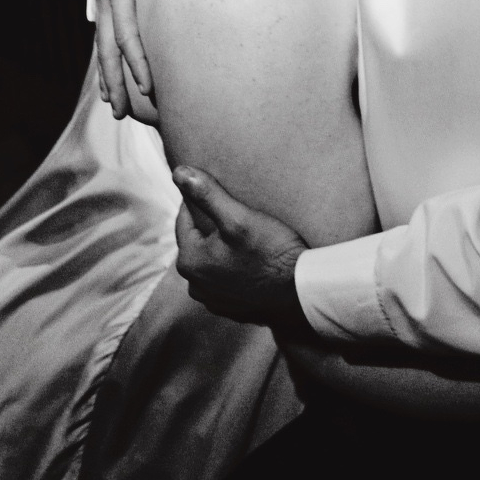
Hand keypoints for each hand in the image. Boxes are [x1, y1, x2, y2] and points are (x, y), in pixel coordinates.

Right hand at [93, 0, 159, 117]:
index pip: (127, 30)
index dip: (137, 61)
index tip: (148, 87)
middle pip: (109, 46)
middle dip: (117, 80)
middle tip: (124, 113)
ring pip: (103, 43)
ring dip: (108, 76)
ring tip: (114, 107)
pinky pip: (104, 33)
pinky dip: (106, 59)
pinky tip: (110, 78)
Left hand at [172, 167, 307, 330]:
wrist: (301, 294)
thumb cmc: (271, 254)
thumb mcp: (239, 218)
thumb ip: (207, 195)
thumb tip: (178, 172)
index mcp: (189, 261)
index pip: (184, 218)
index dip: (204, 201)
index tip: (225, 192)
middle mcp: (195, 285)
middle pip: (199, 241)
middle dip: (214, 226)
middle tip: (240, 214)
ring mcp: (213, 300)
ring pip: (212, 260)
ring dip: (224, 248)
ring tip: (248, 236)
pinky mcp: (231, 308)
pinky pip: (226, 278)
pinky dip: (235, 267)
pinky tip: (254, 260)